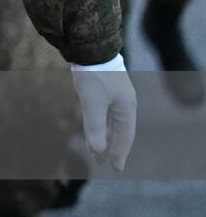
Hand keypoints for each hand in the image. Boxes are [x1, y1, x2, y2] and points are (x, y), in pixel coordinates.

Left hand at [70, 53, 136, 171]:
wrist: (89, 48)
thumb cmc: (93, 75)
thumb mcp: (93, 104)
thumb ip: (95, 127)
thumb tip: (98, 150)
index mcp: (127, 108)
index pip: (125, 137)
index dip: (119, 153)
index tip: (115, 168)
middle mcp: (124, 103)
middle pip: (119, 131)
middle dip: (111, 147)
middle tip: (103, 162)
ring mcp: (115, 95)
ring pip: (110, 122)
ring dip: (103, 136)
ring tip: (95, 150)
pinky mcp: (105, 89)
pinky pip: (104, 112)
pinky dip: (99, 123)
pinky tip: (93, 129)